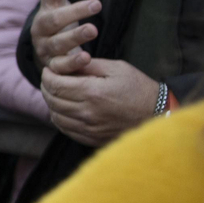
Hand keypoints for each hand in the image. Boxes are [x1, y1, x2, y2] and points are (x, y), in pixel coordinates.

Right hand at [30, 0, 101, 73]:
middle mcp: (42, 41)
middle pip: (56, 39)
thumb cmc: (55, 19)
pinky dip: (72, 70)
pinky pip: (61, 73)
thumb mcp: (55, 2)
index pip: (56, 17)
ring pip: (58, 57)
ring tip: (88, 54)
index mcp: (42, 22)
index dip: (75, 11)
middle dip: (75, 35)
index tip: (97, 4)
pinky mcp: (54, 71)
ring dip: (73, 57)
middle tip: (93, 29)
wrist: (45, 45)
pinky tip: (87, 64)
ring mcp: (47, 58)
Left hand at [41, 58, 158, 146]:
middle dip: (46, 87)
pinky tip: (63, 108)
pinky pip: (64, 128)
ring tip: (56, 92)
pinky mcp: (90, 138)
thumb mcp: (116, 68)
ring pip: (55, 115)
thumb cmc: (137, 87)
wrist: (156, 112)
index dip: (47, 76)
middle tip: (49, 79)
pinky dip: (58, 117)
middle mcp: (87, 112)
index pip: (56, 85)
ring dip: (51, 102)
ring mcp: (88, 128)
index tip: (48, 70)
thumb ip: (89, 65)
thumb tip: (65, 63)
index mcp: (93, 92)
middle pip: (52, 100)